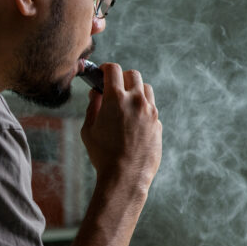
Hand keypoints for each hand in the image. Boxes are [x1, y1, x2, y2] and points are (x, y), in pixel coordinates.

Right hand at [80, 63, 161, 190]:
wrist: (125, 176)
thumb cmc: (102, 154)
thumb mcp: (88, 130)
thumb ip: (92, 107)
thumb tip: (95, 94)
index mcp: (115, 99)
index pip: (113, 69)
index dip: (105, 69)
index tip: (102, 74)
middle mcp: (136, 101)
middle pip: (132, 75)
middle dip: (122, 78)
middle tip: (113, 89)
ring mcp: (150, 112)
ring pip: (145, 89)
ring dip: (135, 91)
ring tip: (125, 105)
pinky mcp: (158, 124)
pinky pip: (151, 108)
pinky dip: (142, 109)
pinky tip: (132, 123)